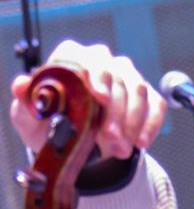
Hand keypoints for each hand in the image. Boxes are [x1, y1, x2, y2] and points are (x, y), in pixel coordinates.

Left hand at [9, 40, 164, 159]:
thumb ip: (26, 103)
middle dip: (116, 112)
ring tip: (121, 149)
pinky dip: (150, 126)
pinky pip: (156, 106)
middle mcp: (102, 61)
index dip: (95, 76)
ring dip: (132, 123)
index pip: (87, 58)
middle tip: (112, 139)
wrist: (77, 144)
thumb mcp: (31, 119)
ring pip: (138, 91)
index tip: (100, 99)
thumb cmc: (51, 126)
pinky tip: (141, 143)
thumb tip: (22, 85)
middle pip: (117, 77)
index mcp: (72, 58)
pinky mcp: (147, 96)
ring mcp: (127, 77)